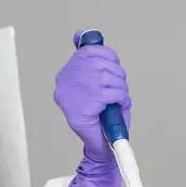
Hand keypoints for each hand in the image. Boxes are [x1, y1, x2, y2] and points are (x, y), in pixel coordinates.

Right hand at [54, 34, 131, 186]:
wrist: (103, 150)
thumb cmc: (104, 118)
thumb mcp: (99, 84)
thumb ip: (94, 62)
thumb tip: (84, 36)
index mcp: (66, 76)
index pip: (89, 51)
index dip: (109, 58)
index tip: (114, 71)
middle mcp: (64, 83)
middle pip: (100, 63)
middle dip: (118, 75)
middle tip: (119, 92)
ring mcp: (71, 96)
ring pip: (106, 77)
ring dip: (121, 89)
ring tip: (119, 101)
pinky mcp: (80, 109)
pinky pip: (108, 92)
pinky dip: (120, 98)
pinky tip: (118, 106)